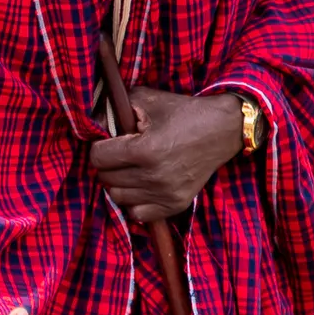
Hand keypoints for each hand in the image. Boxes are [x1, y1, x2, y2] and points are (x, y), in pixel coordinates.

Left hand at [89, 88, 242, 222]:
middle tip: (121, 154)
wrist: (222, 130)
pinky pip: (138, 214)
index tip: (109, 142)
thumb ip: (115, 109)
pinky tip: (141, 186)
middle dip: (108, 164)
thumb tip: (92, 124)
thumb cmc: (182, 112)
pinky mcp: (176, 204)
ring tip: (131, 169)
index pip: (98, 158)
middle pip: (105, 179)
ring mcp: (165, 193)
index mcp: (144, 150)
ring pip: (118, 197)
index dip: (99, 148)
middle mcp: (153, 176)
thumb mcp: (147, 100)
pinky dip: (135, 202)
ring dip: (119, 183)